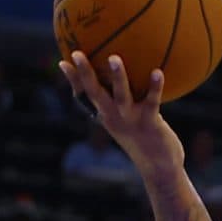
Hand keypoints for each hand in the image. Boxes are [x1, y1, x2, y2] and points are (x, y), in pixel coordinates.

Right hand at [60, 51, 181, 172]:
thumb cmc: (143, 138)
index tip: (62, 61)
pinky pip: (152, 102)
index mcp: (106, 115)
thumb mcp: (127, 120)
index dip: (73, 80)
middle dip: (85, 74)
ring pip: (121, 96)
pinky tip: (158, 72)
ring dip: (117, 77)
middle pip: (96, 93)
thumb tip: (122, 74)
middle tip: (77, 53)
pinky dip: (154, 88)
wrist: (159, 167)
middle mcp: (114, 117)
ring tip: (114, 58)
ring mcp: (131, 120)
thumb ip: (123, 99)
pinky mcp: (150, 124)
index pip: (85, 96)